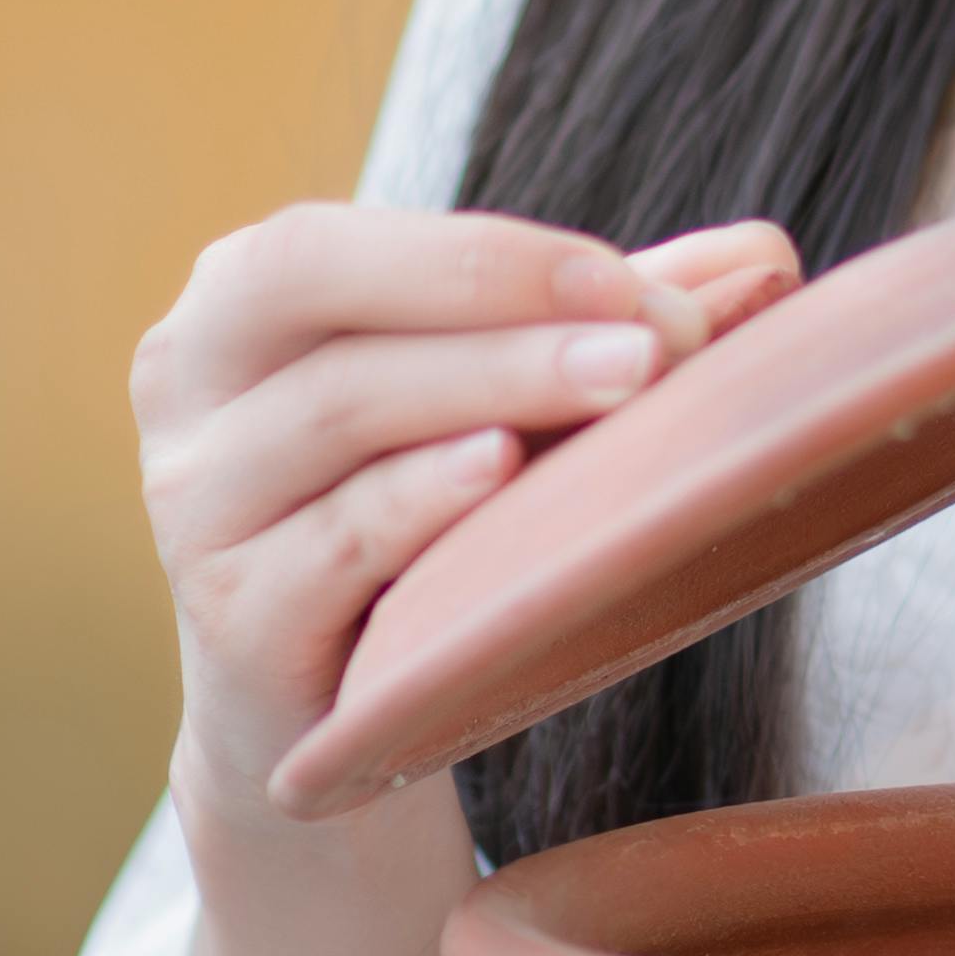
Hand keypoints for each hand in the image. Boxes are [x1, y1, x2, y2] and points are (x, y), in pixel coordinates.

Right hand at [134, 199, 798, 823]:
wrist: (339, 716)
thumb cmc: (424, 525)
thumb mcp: (503, 406)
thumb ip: (606, 321)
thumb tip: (764, 255)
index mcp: (241, 304)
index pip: (343, 239)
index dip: (488, 252)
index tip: (632, 283)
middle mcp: (189, 388)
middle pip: (320, 293)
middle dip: (493, 297)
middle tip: (655, 336)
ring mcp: (194, 507)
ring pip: (334, 412)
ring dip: (491, 386)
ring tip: (620, 382)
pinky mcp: (231, 621)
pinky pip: (328, 542)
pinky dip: (418, 499)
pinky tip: (502, 472)